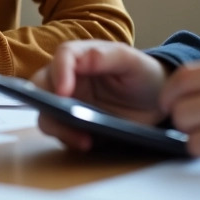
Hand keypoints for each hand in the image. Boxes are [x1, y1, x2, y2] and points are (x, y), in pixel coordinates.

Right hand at [31, 40, 168, 150]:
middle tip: (64, 118)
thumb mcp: (132, 61)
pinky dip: (68, 139)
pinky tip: (87, 144)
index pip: (63, 56)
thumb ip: (108, 56)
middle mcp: (69, 78)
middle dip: (47, 101)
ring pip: (46, 112)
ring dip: (58, 126)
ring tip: (83, 140)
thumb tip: (83, 58)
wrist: (157, 105)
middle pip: (42, 84)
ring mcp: (69, 102)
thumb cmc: (144, 76)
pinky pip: (60, 132)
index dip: (60, 72)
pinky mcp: (72, 124)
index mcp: (83, 56)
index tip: (64, 92)